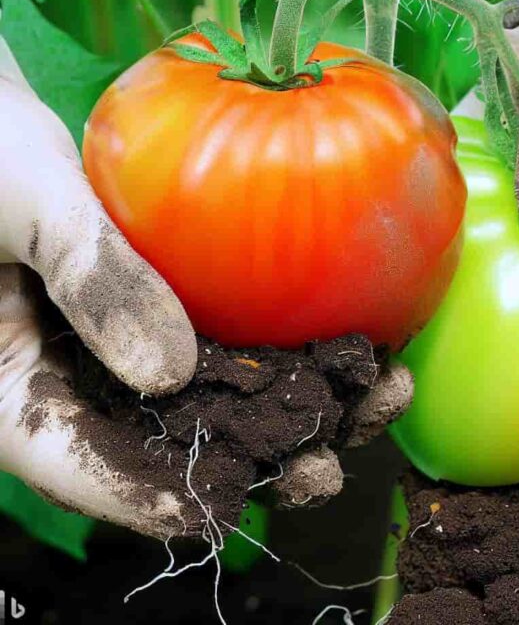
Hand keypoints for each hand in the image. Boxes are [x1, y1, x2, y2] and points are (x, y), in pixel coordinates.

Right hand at [0, 38, 413, 536]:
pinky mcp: (174, 308)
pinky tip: (356, 347)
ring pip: (215, 396)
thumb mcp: (20, 199)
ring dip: (295, 408)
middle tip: (326, 469)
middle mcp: (76, 376)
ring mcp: (131, 344)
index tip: (224, 510)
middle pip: (164, 441)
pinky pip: (231, 339)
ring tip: (374, 402)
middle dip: (252, 460)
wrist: (0, 114)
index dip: (146, 497)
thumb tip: (170, 374)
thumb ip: (86, 277)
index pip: (70, 461)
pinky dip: (290, 348)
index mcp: (10, 383)